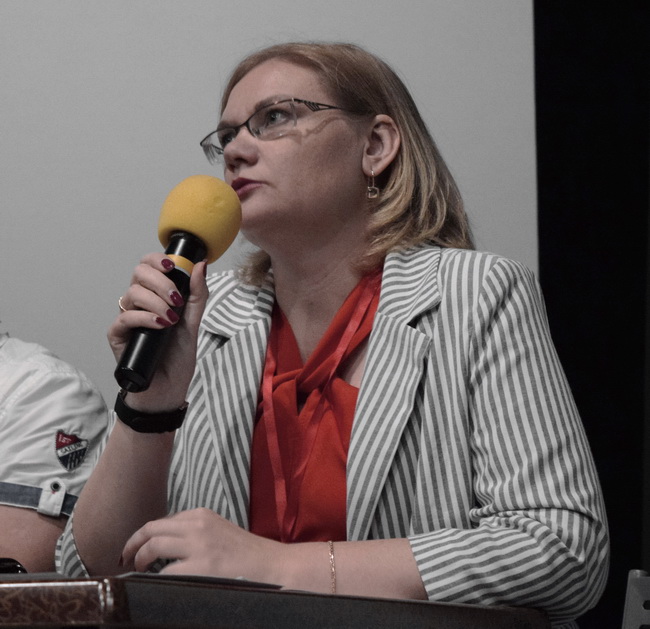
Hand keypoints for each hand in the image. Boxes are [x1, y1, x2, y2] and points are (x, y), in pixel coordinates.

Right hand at [109, 254, 208, 410]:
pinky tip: (159, 325)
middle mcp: (139, 304)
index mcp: (155, 296)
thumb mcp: (194, 322)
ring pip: (132, 293)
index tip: (172, 266)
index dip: (156, 260)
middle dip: (160, 281)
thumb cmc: (178, 357)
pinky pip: (125, 317)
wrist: (168, 389)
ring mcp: (127, 318)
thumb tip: (201, 265)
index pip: (148, 266)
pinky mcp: (117, 335)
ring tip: (171, 319)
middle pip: (138, 273)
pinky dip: (144, 318)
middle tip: (176, 299)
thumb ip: (197, 294)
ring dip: (156, 302)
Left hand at [121, 508, 284, 583]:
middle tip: (124, 559)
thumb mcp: (218, 532)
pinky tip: (156, 586)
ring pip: (153, 546)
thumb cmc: (246, 554)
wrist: (273, 566)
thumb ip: (194, 533)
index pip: (162, 522)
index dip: (143, 536)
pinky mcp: (201, 567)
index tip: (134, 548)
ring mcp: (199, 546)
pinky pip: (166, 573)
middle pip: (151, 530)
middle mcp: (197, 525)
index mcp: (201, 515)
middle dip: (132, 544)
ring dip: (139, 560)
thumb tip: (164, 547)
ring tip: (137, 572)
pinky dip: (155, 580)